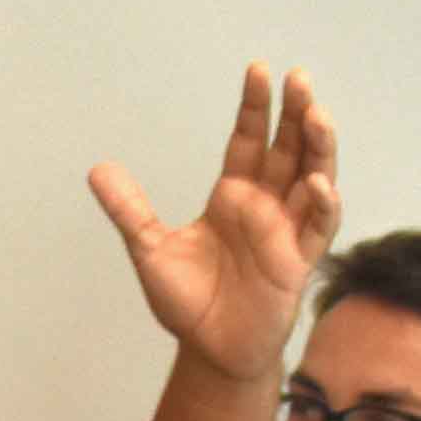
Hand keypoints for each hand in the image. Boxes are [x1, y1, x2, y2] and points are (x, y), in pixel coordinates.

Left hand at [87, 63, 342, 378]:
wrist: (209, 350)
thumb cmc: (188, 301)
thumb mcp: (149, 250)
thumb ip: (129, 210)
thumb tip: (97, 170)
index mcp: (233, 195)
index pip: (248, 140)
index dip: (254, 107)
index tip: (257, 70)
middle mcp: (265, 205)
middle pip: (287, 148)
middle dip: (294, 113)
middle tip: (298, 78)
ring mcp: (286, 230)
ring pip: (312, 178)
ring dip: (318, 147)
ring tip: (316, 115)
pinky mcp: (299, 262)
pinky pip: (319, 228)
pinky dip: (323, 204)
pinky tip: (319, 183)